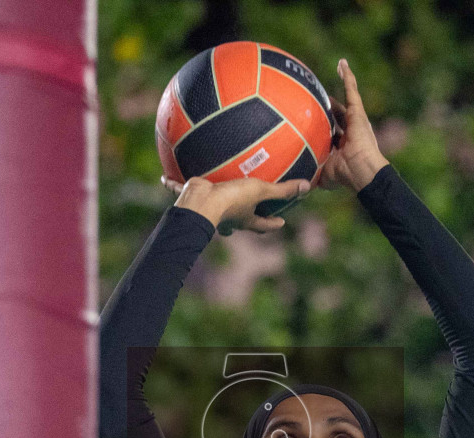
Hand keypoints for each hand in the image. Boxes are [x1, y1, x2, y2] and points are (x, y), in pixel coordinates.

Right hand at [163, 175, 307, 235]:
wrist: (199, 203)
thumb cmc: (231, 200)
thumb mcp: (260, 191)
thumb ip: (282, 190)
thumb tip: (308, 187)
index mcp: (243, 218)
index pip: (262, 225)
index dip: (272, 224)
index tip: (281, 222)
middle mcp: (227, 217)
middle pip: (237, 222)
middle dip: (242, 221)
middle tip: (247, 214)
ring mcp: (209, 209)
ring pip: (211, 208)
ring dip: (212, 202)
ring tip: (211, 192)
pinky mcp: (191, 197)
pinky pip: (180, 189)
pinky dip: (172, 184)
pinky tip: (165, 177)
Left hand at [319, 59, 388, 190]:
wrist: (362, 172)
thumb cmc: (344, 176)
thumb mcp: (322, 174)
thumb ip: (311, 173)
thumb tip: (295, 183)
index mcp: (343, 146)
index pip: (331, 133)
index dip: (323, 128)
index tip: (313, 123)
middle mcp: (350, 132)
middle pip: (338, 114)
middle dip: (331, 107)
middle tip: (317, 99)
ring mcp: (356, 120)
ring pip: (348, 98)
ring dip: (345, 82)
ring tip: (339, 67)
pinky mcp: (358, 112)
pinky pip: (352, 90)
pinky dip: (347, 77)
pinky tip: (342, 64)